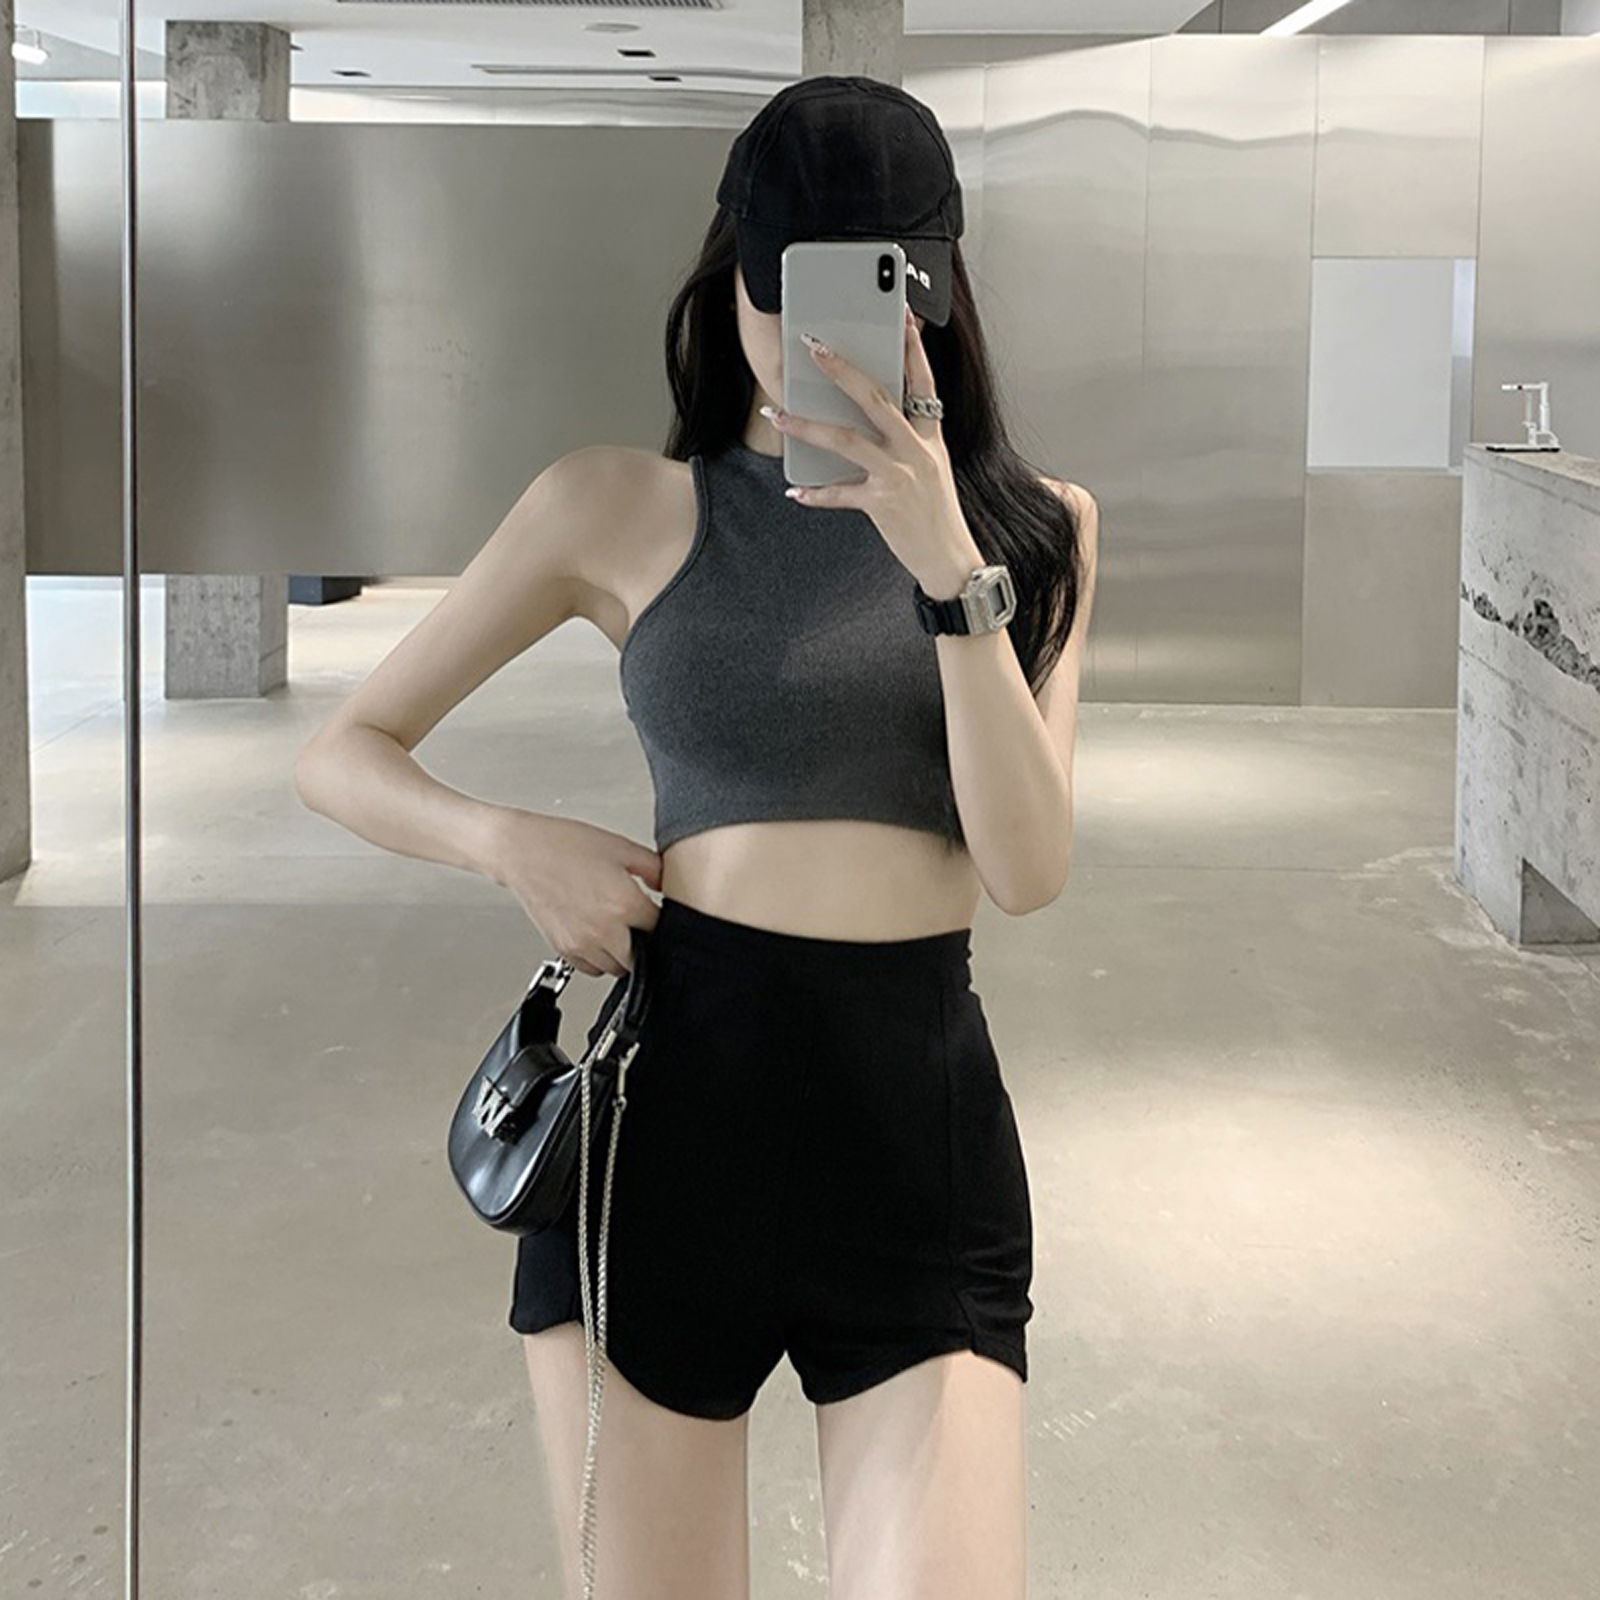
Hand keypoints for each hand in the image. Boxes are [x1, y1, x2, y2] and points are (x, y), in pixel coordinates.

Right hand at [489, 809, 662, 976]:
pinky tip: (599, 935)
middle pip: (641, 958)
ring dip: (623, 954)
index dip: (663, 921)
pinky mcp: (564, 949)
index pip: (660, 929)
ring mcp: (582, 943)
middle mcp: (603, 930)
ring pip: (617, 968)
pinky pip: (592, 969)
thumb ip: (654, 868)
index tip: (658, 913)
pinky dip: (600, 958)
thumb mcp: (620, 847)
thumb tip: (668, 886)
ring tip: (618, 928)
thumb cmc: (564, 845)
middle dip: (645, 943)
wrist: (521, 852)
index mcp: (623, 904)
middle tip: (639, 924)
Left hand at [762, 306, 981, 593]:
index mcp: (930, 437)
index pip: (923, 382)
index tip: (900, 315)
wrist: (951, 559)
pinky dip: (816, 494)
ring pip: (847, 440)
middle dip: (843, 370)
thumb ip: (907, 443)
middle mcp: (916, 450)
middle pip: (876, 398)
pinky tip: (796, 494)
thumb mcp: (932, 469)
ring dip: (808, 426)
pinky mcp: (883, 504)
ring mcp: (899, 476)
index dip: (912, 347)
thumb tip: (866, 425)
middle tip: (815, 348)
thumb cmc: (937, 515)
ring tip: (779, 416)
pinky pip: (840, 493)